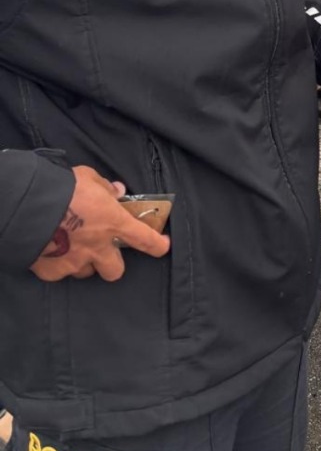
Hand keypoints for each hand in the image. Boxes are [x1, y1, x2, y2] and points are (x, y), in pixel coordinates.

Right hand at [29, 166, 170, 283]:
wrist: (28, 206)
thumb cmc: (62, 187)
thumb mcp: (89, 178)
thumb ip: (105, 188)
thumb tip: (116, 191)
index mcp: (113, 223)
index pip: (144, 239)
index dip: (157, 245)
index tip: (163, 246)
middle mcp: (97, 248)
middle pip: (115, 271)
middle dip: (110, 263)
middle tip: (100, 250)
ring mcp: (74, 262)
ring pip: (85, 272)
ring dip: (82, 262)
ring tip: (69, 246)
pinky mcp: (52, 271)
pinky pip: (59, 272)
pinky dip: (57, 263)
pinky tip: (49, 250)